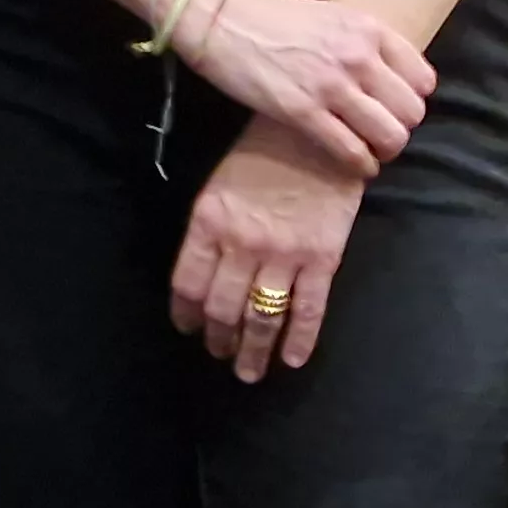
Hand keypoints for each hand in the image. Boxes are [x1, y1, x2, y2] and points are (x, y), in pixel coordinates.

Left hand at [171, 115, 367, 379]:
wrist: (317, 135)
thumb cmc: (262, 155)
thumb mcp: (219, 186)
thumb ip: (209, 231)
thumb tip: (203, 272)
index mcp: (209, 223)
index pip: (188, 284)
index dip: (186, 314)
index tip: (188, 330)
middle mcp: (242, 244)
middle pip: (223, 308)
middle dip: (219, 339)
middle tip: (220, 356)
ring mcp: (283, 255)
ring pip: (261, 317)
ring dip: (253, 350)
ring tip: (249, 371)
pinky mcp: (322, 260)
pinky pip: (308, 311)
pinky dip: (299, 340)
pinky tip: (291, 360)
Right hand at [175, 0, 435, 177]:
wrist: (221, 17)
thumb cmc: (271, 18)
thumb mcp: (331, 17)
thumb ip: (363, 45)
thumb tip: (386, 81)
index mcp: (368, 30)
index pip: (423, 80)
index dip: (411, 99)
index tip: (392, 106)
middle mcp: (358, 56)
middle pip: (411, 113)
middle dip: (399, 128)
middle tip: (379, 133)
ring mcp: (332, 85)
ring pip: (390, 137)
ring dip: (383, 151)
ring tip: (369, 151)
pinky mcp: (303, 111)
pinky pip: (352, 151)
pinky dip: (360, 165)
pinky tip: (353, 164)